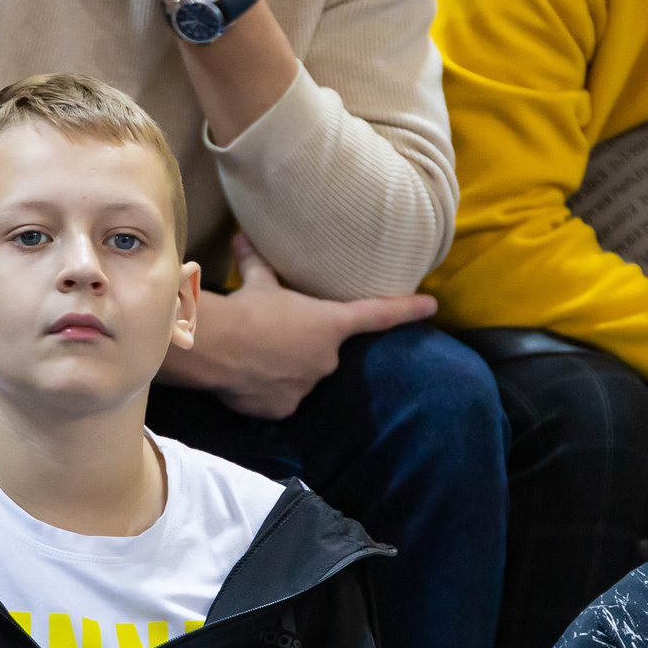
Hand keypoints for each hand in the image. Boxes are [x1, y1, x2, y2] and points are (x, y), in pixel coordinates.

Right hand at [156, 238, 436, 418]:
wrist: (215, 346)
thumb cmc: (245, 307)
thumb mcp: (257, 282)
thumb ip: (257, 262)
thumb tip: (240, 238)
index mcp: (330, 324)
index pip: (378, 314)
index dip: (407, 309)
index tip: (431, 306)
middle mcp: (327, 359)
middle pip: (322, 350)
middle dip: (302, 342)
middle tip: (272, 331)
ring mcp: (307, 388)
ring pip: (300, 376)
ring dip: (283, 366)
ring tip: (253, 354)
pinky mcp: (283, 409)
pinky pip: (280, 398)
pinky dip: (267, 389)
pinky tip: (246, 376)